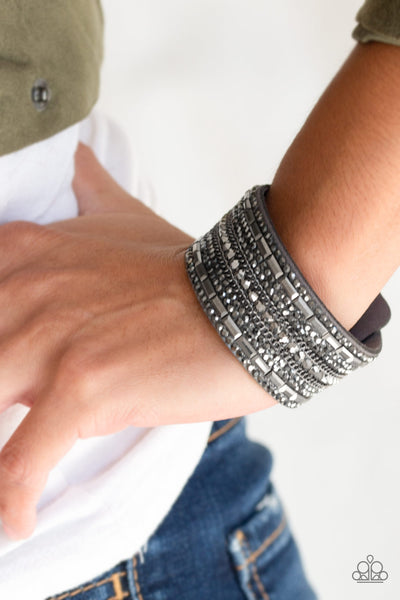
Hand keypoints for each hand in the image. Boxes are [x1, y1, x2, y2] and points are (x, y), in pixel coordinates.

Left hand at [0, 143, 275, 539]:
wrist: (248, 302)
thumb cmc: (185, 269)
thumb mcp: (124, 216)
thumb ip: (90, 190)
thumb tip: (77, 155)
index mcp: (24, 253)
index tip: (7, 365)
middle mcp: (25, 293)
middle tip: (12, 413)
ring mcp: (51, 341)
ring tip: (4, 485)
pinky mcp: (81, 389)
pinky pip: (23, 457)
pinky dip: (13, 494)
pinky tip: (19, 519)